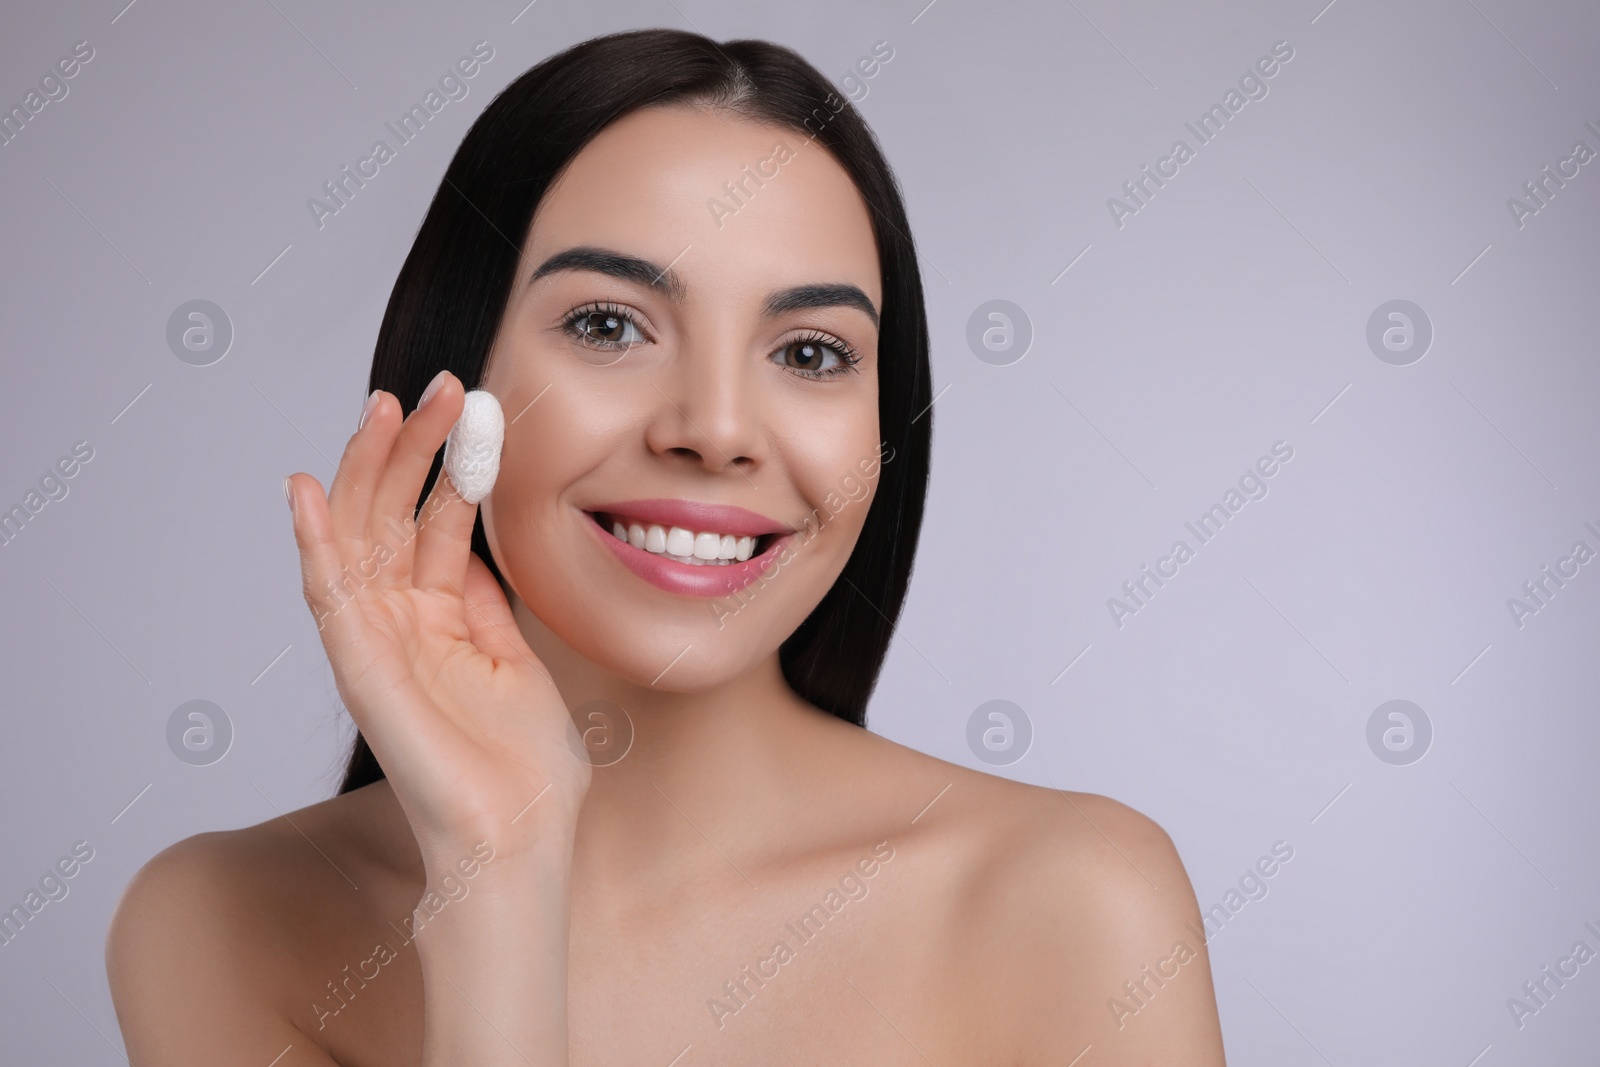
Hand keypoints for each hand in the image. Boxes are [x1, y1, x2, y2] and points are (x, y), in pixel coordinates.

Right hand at [285, 370, 590, 874]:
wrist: (522, 838)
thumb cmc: (526, 770)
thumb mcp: (516, 664)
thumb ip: (487, 609)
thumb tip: (475, 553)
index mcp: (440, 622)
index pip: (434, 523)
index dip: (449, 463)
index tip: (472, 406)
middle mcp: (400, 626)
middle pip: (391, 517)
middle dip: (410, 449)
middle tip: (434, 387)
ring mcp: (377, 646)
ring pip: (356, 540)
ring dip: (365, 472)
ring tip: (381, 407)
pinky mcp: (361, 672)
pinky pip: (328, 599)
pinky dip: (314, 544)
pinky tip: (305, 490)